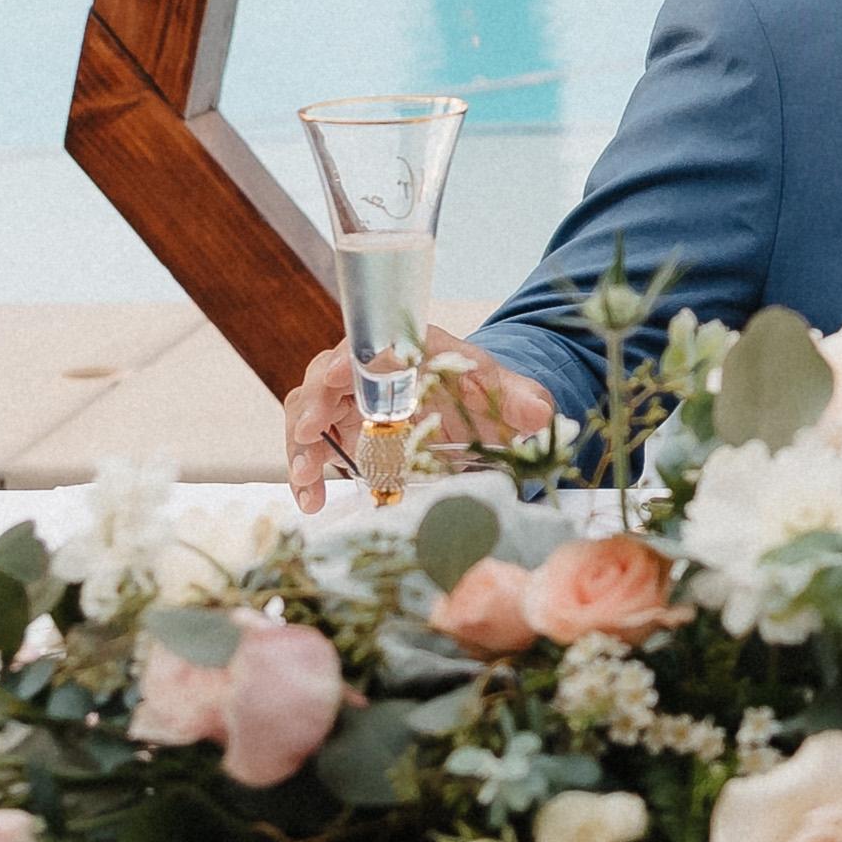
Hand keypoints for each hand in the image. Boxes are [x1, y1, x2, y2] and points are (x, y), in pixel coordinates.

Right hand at [284, 327, 554, 511]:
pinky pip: (312, 441)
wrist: (472, 414)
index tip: (341, 371)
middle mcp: (374, 367)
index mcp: (413, 348)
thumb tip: (540, 414)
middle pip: (331, 371)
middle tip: (309, 430)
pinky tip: (311, 498)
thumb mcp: (505, 396)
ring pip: (311, 405)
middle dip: (317, 399)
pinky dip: (306, 468)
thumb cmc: (484, 396)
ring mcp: (352, 398)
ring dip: (302, 439)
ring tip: (307, 477)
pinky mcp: (341, 429)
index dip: (357, 356)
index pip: (378, 342)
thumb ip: (521, 400)